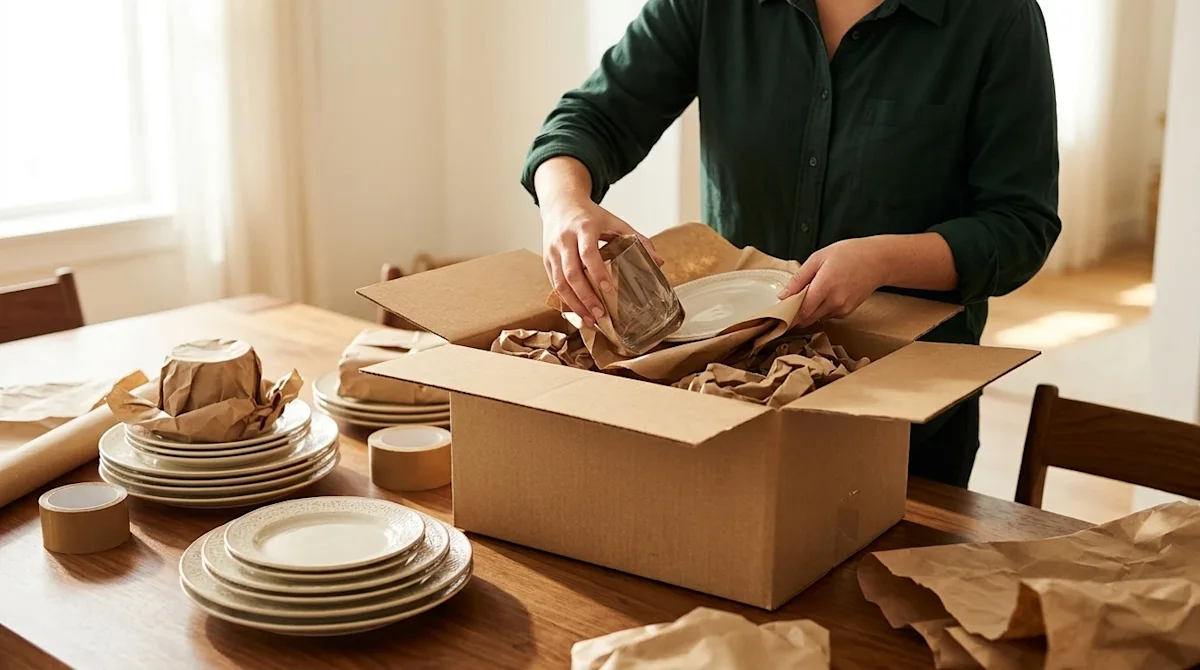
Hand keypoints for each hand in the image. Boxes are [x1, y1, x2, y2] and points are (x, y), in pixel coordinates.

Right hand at [541, 197, 660, 325]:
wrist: (560, 204)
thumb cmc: (589, 216)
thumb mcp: (614, 221)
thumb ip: (636, 239)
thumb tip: (658, 261)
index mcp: (584, 228)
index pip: (588, 252)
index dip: (597, 271)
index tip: (608, 289)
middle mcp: (564, 240)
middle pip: (571, 272)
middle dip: (585, 296)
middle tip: (600, 314)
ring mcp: (552, 251)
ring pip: (559, 283)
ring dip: (574, 304)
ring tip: (590, 319)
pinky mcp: (547, 261)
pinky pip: (554, 284)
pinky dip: (566, 301)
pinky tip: (579, 312)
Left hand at [779, 237, 890, 327]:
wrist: (878, 261)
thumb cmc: (849, 254)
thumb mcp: (819, 258)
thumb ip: (800, 278)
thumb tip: (783, 295)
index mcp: (825, 286)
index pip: (801, 310)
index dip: (788, 314)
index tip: (779, 312)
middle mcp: (834, 301)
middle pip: (807, 318)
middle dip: (796, 314)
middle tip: (789, 304)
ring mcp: (842, 308)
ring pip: (817, 317)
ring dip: (809, 311)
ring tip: (810, 293)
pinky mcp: (847, 312)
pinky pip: (828, 315)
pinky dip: (821, 309)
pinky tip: (825, 295)